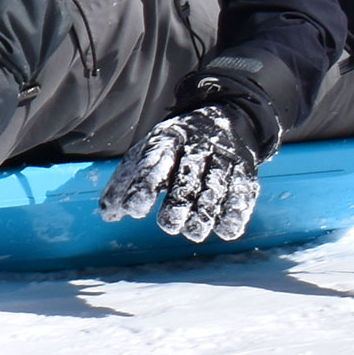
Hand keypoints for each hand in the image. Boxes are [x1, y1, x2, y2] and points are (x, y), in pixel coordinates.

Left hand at [100, 102, 259, 242]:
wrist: (223, 122)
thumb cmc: (174, 149)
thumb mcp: (147, 155)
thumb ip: (125, 183)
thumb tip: (108, 215)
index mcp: (168, 139)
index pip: (155, 162)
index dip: (144, 186)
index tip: (134, 210)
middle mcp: (198, 146)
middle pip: (187, 176)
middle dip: (178, 202)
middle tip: (168, 225)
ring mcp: (224, 157)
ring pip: (215, 186)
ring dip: (205, 211)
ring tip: (193, 232)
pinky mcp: (245, 171)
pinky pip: (242, 192)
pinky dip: (235, 212)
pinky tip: (225, 230)